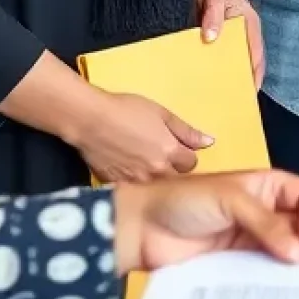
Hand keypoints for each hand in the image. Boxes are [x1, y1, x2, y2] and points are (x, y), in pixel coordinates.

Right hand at [76, 91, 212, 183]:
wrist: (89, 120)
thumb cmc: (126, 111)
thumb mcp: (161, 114)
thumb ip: (186, 131)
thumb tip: (209, 141)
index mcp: (170, 154)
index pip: (191, 164)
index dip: (186, 154)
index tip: (177, 147)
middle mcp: (155, 173)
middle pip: (176, 179)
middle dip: (173, 168)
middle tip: (160, 154)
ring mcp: (135, 182)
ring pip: (155, 186)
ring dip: (154, 176)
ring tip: (143, 161)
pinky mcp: (116, 186)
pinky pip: (133, 188)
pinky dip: (134, 181)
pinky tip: (127, 167)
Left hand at [113, 169, 298, 274]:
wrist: (141, 229)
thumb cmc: (185, 201)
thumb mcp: (230, 200)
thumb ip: (266, 224)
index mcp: (267, 185)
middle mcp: (265, 210)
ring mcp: (251, 239)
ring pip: (286, 250)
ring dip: (297, 263)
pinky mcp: (236, 263)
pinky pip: (264, 270)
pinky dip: (275, 279)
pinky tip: (281, 290)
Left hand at [193, 0, 264, 87]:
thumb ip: (213, 16)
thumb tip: (211, 38)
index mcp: (249, 23)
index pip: (256, 53)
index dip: (255, 72)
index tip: (251, 90)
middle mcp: (242, 32)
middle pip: (246, 59)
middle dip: (242, 78)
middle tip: (233, 99)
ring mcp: (230, 34)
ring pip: (232, 58)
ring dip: (227, 73)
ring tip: (218, 94)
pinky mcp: (217, 34)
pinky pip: (218, 53)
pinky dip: (214, 65)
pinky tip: (205, 76)